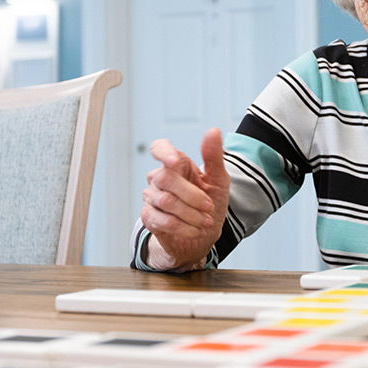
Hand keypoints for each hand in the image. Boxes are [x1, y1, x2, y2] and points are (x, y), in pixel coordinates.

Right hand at [140, 129, 230, 270]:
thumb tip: (213, 131)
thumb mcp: (218, 180)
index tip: (173, 160)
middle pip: (166, 178)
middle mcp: (160, 178)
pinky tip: (195, 230)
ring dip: (192, 214)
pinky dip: (184, 227)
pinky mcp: (149, 217)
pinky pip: (162, 220)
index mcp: (176, 164)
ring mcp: (152, 197)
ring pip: (166, 201)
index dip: (163, 152)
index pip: (159, 148)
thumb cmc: (210, 204)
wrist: (204, 236)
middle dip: (192, 195)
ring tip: (205, 221)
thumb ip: (214, 156)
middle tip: (209, 207)